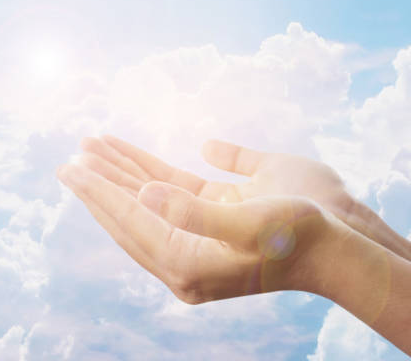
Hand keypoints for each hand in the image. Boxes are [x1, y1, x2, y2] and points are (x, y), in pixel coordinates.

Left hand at [56, 161, 341, 303]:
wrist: (340, 246)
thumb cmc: (302, 236)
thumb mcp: (251, 225)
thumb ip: (194, 214)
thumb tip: (143, 195)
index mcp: (187, 262)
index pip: (130, 221)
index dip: (100, 192)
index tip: (71, 168)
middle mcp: (185, 256)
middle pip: (130, 215)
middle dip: (101, 183)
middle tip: (69, 161)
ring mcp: (197, 237)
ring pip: (147, 202)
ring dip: (121, 174)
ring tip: (92, 148)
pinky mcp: (212, 218)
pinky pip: (171, 193)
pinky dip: (149, 173)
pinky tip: (131, 155)